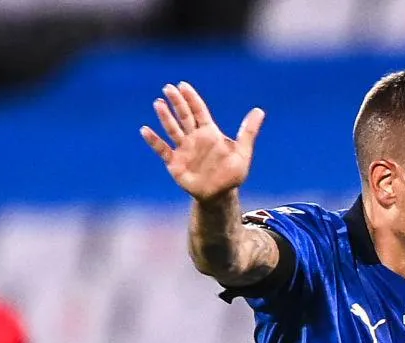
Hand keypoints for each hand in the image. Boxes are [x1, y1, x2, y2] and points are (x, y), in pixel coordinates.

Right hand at [141, 81, 262, 202]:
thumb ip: (248, 132)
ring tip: (158, 103)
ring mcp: (183, 149)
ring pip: (172, 129)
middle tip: (168, 88)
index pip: (198, 111)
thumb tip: (260, 110)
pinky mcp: (175, 163)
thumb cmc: (231, 174)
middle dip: (177, 102)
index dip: (191, 98)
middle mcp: (194, 138)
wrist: (219, 195)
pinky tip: (145, 130)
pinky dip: (154, 141)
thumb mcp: (242, 153)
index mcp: (209, 133)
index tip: (183, 85)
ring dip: (165, 117)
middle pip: (184, 116)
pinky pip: (162, 149)